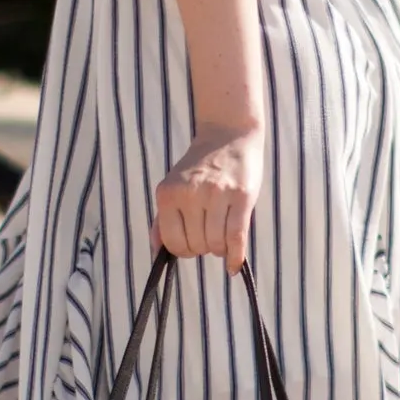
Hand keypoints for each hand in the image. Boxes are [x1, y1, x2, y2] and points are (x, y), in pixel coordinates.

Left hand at [155, 120, 263, 267]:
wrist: (229, 134)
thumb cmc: (200, 166)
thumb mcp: (173, 186)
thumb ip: (162, 219)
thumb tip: (157, 252)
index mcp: (168, 193)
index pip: (173, 242)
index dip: (183, 251)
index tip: (191, 246)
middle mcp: (190, 193)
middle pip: (197, 245)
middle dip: (203, 248)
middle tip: (209, 236)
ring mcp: (217, 194)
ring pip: (217, 244)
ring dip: (220, 250)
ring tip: (222, 240)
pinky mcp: (241, 196)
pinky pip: (237, 237)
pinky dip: (235, 257)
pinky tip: (234, 265)